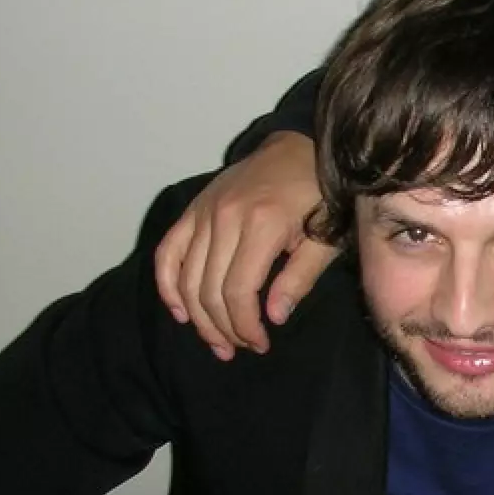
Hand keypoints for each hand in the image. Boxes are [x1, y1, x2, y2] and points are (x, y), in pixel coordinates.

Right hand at [152, 131, 332, 358]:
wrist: (302, 146)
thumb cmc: (322, 194)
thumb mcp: (325, 237)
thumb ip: (299, 277)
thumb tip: (273, 317)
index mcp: (262, 223)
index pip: (238, 290)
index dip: (245, 325)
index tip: (260, 344)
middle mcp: (225, 217)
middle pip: (209, 289)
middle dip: (223, 328)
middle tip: (240, 348)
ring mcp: (205, 210)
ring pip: (187, 277)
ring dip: (198, 317)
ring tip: (216, 342)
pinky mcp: (194, 208)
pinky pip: (168, 251)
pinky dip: (167, 284)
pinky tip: (179, 312)